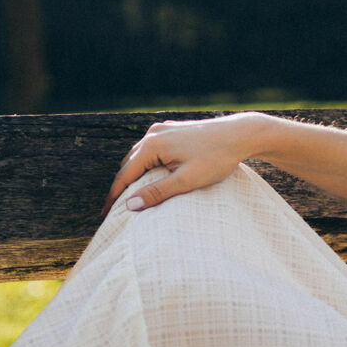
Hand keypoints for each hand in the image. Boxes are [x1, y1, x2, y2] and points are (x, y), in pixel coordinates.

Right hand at [102, 113, 270, 214]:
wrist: (240, 134)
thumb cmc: (216, 158)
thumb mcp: (187, 180)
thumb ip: (158, 193)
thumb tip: (130, 206)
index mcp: (152, 145)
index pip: (124, 175)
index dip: (115, 197)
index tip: (106, 216)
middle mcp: (153, 134)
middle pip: (128, 164)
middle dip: (122, 187)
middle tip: (115, 210)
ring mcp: (162, 129)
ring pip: (139, 156)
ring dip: (133, 175)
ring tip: (130, 196)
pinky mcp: (172, 130)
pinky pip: (151, 150)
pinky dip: (145, 165)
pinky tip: (149, 177)